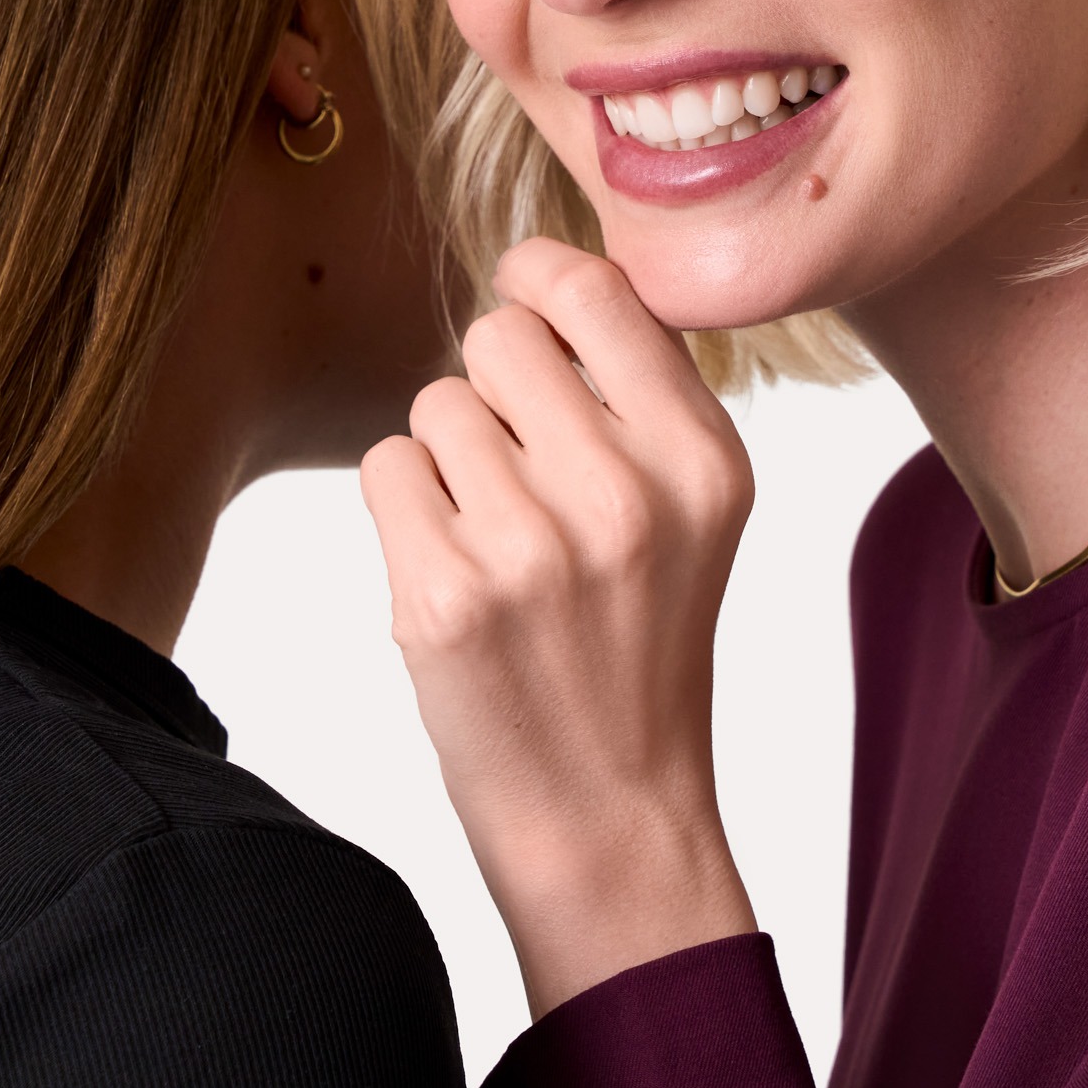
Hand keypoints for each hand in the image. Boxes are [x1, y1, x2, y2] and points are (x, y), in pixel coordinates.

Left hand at [360, 238, 758, 1015]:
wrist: (609, 812)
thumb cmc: (638, 643)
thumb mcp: (692, 510)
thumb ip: (641, 390)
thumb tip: (551, 275)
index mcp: (702, 460)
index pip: (597, 288)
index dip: (542, 281)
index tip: (531, 305)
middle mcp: (624, 493)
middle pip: (498, 336)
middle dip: (492, 386)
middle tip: (522, 472)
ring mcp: (529, 546)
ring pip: (435, 404)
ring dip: (448, 459)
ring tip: (498, 541)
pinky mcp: (441, 595)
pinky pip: (385, 466)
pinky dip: (404, 511)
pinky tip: (454, 573)